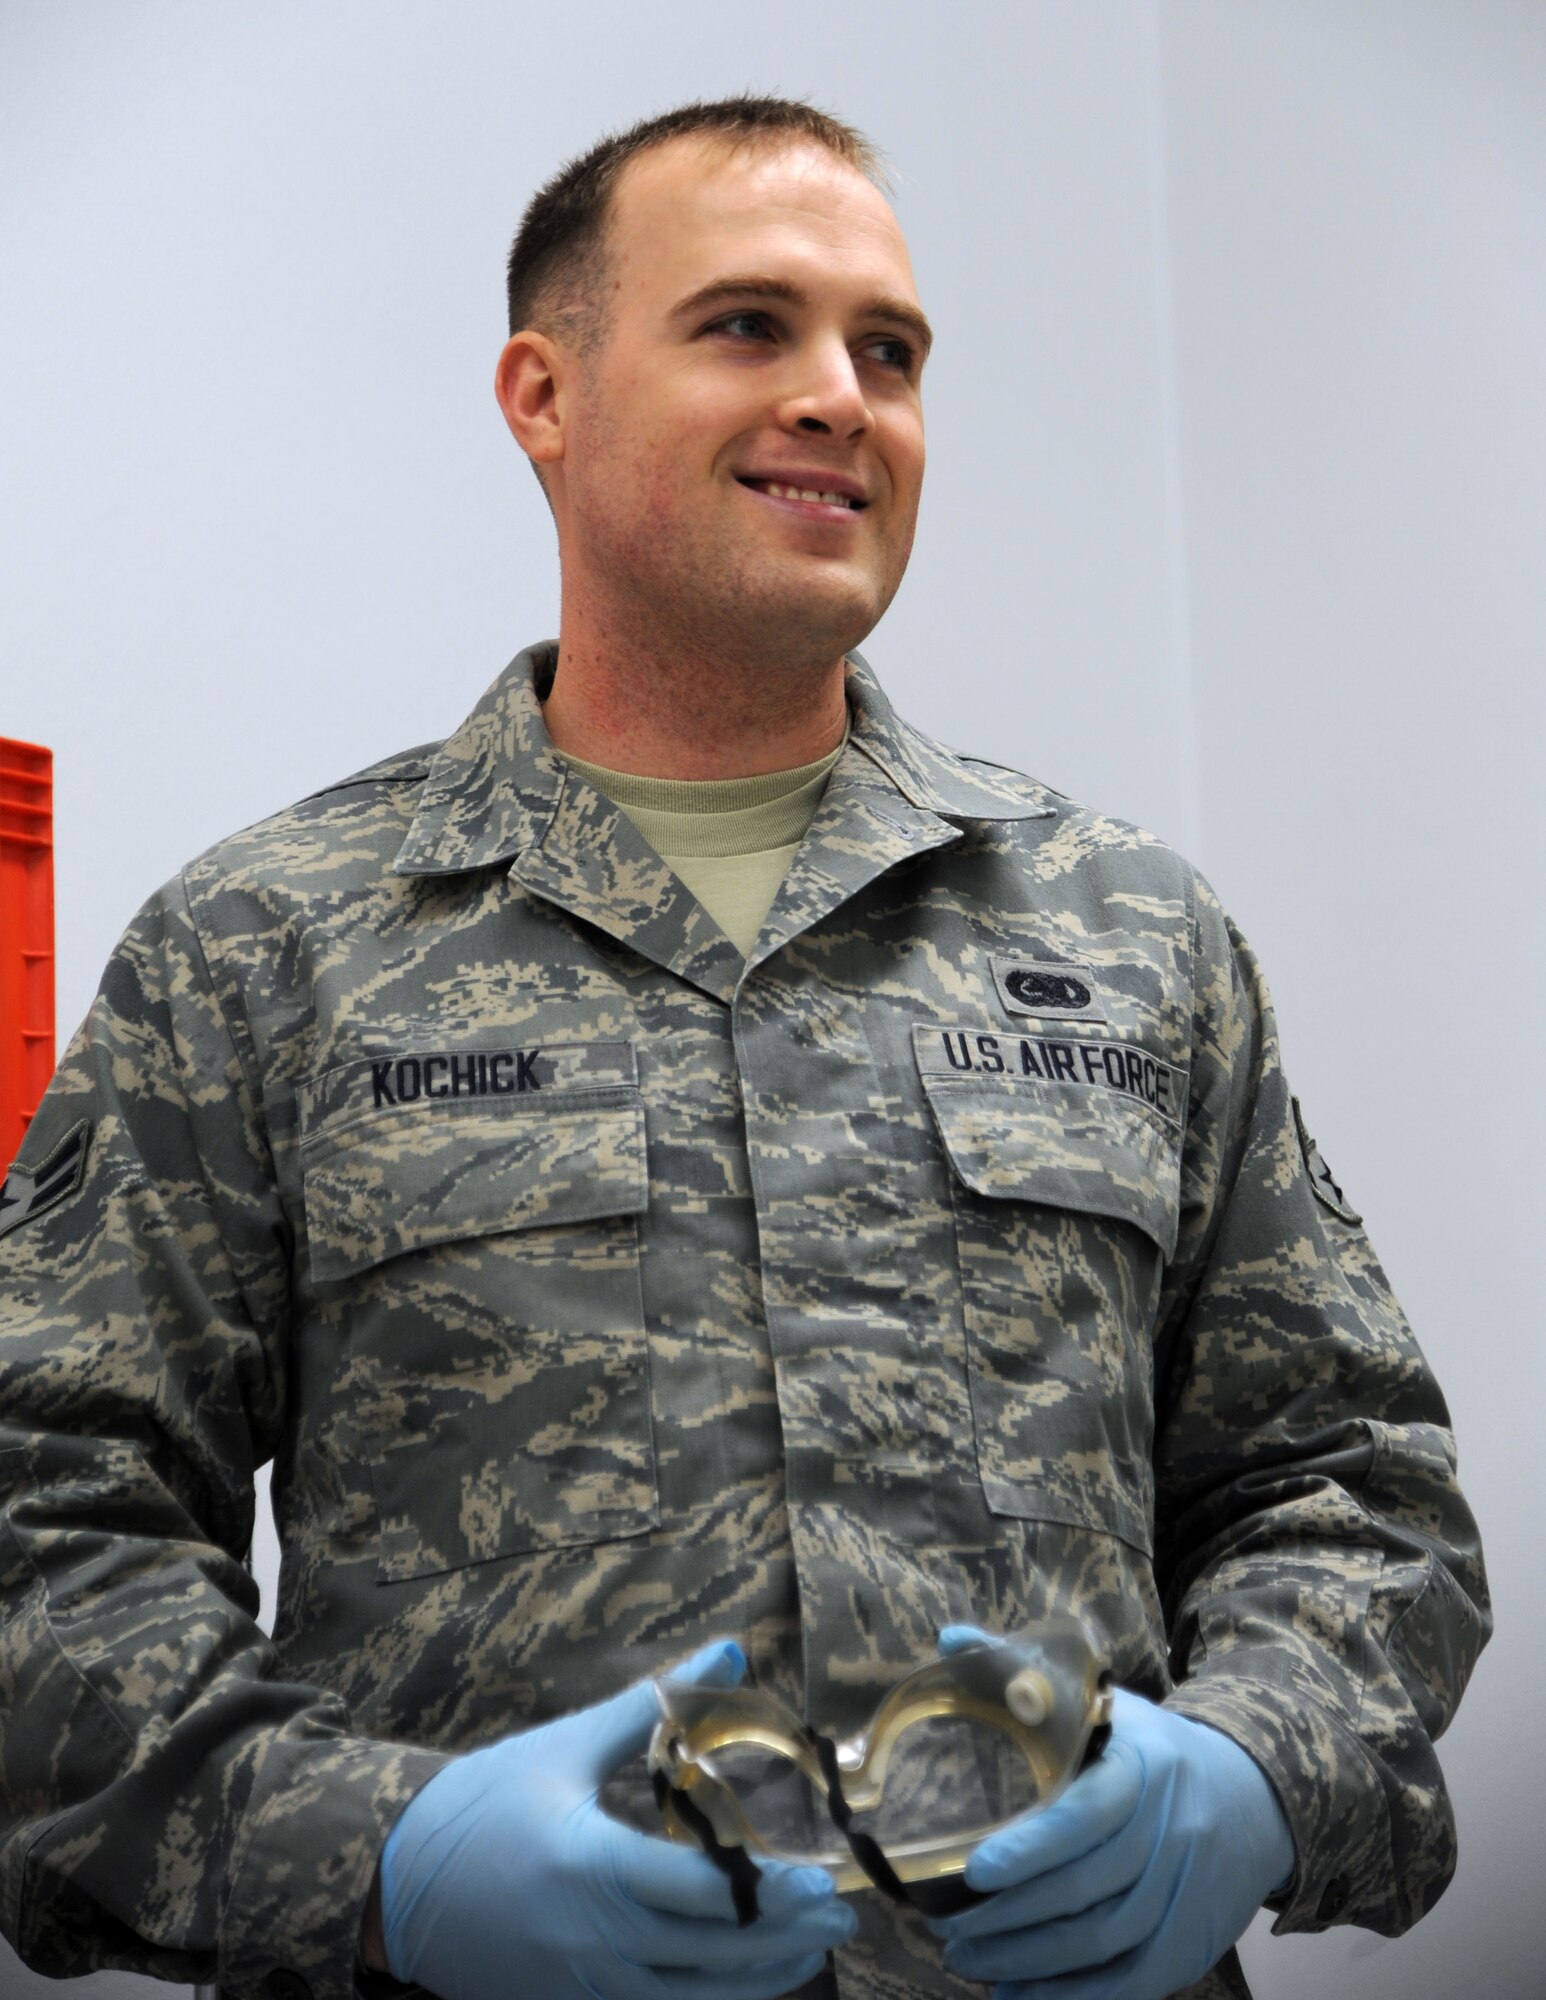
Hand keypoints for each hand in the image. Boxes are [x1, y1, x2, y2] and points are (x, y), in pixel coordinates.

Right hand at [379, 1639, 855, 1999]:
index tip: (821, 1881)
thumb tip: (728, 1650)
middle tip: (840, 1916)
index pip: (702, 1893)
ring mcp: (581, 1991)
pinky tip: (743, 1984)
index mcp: (592, 1868)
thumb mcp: (566, 1747)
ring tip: (810, 1952)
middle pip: (713, 1958)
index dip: (770, 1893)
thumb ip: (650, 1703)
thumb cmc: (485, 1804)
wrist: (394, 1881)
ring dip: (759, 1984)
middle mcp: (592, 1943)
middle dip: (785, 1941)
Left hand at [930, 1627, 1293, 1999]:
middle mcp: (1171, 1831)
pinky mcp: (1193, 1940)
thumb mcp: (1102, 1700)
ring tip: (969, 1960)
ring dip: (1031, 1962)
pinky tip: (1019, 1998)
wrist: (1255, 1795)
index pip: (1087, 1814)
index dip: (1033, 1848)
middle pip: (1088, 1889)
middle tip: (947, 1928)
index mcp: (1143, 1765)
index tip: (975, 1870)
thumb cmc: (1151, 1747)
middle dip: (1012, 1917)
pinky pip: (1131, 1982)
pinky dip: (1074, 1997)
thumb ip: (1021, 1671)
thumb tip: (949, 1641)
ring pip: (1105, 1941)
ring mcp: (1186, 1891)